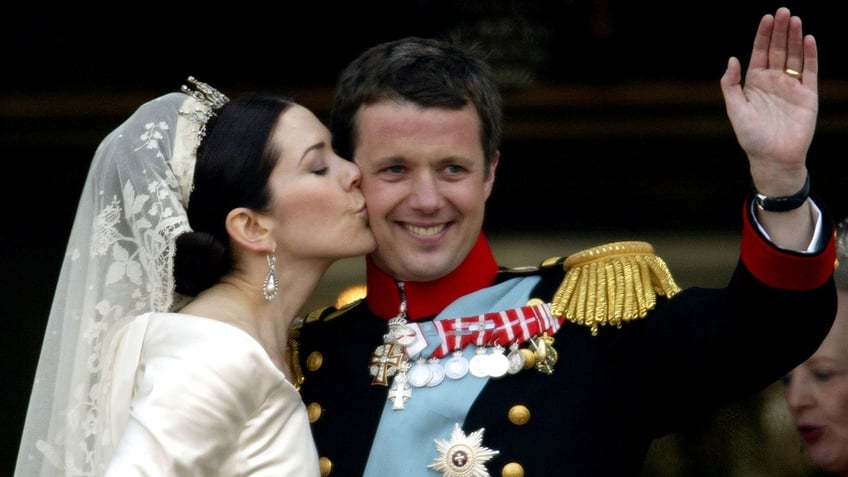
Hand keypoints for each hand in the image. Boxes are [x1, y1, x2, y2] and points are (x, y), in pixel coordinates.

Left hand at [720, 7, 816, 196]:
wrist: (773, 158)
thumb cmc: (751, 136)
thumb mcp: (735, 109)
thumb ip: (730, 84)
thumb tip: (732, 59)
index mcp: (754, 83)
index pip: (760, 53)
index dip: (763, 35)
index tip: (767, 18)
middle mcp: (774, 81)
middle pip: (778, 50)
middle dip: (780, 31)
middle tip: (783, 11)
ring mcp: (791, 86)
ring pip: (794, 56)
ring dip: (795, 38)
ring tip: (795, 19)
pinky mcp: (808, 94)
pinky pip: (810, 71)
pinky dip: (810, 55)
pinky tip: (809, 39)